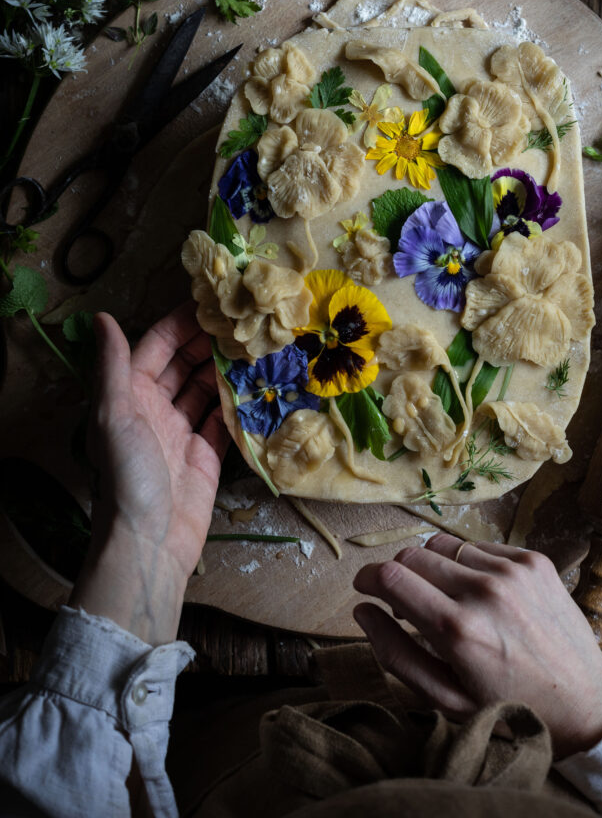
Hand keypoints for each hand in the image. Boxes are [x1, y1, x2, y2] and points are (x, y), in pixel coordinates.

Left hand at [69, 303, 228, 644]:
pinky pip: (223, 419)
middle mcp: (154, 408)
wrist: (151, 542)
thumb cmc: (127, 475)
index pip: (156, 346)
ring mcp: (181, 431)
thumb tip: (101, 317)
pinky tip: (259, 382)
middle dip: (209, 342)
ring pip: (205, 388)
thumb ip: (112, 365)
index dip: (180, 323)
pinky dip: (238, 401)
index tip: (212, 301)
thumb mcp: (113, 414)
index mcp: (128, 395)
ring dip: (226, 368)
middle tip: (244, 322)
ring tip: (257, 345)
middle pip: (183, 364)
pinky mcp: (206, 453)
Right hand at [353, 533, 601, 757]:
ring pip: (443, 545)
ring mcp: (513, 570)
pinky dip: (467, 564)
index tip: (364, 589)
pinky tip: (479, 594)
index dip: (367, 579)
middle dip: (397, 575)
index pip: (390, 577)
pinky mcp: (534, 559)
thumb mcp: (445, 699)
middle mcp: (485, 590)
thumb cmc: (510, 709)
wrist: (588, 705)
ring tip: (445, 597)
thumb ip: (395, 653)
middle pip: (412, 555)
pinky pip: (478, 546)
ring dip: (432, 567)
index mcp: (458, 629)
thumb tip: (362, 610)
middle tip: (406, 604)